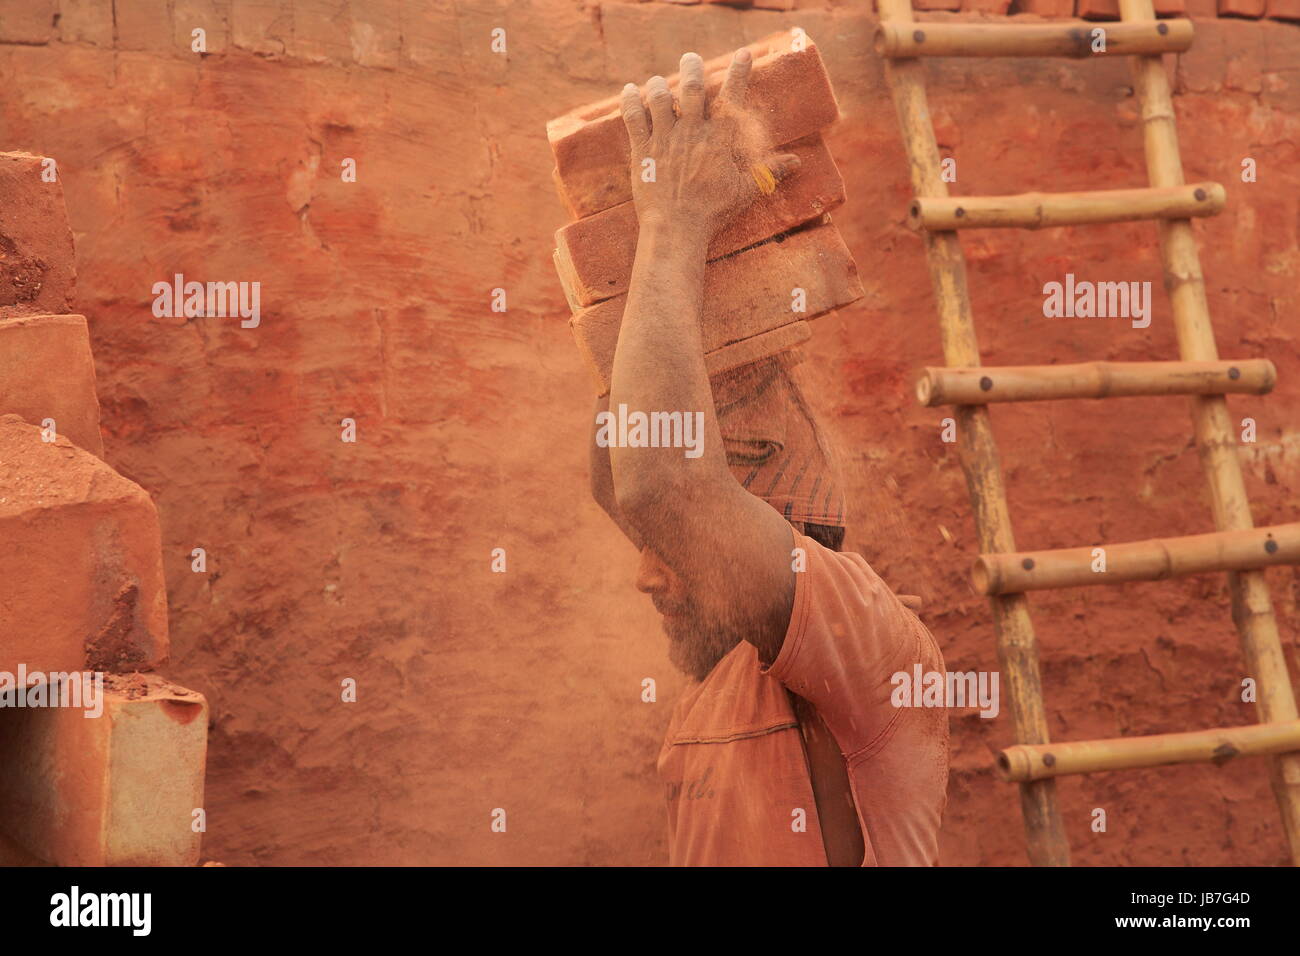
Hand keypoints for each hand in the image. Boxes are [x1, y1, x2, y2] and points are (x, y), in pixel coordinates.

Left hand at [620, 49, 799, 240]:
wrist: (676, 230)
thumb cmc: (712, 212)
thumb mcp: (745, 192)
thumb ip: (770, 173)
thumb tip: (797, 164)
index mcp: (717, 139)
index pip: (731, 97)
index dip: (739, 73)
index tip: (743, 54)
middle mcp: (690, 132)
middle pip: (690, 87)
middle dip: (691, 67)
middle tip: (691, 58)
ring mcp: (664, 139)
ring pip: (658, 97)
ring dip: (658, 84)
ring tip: (659, 81)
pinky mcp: (642, 150)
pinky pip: (633, 117)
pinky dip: (630, 100)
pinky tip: (629, 90)